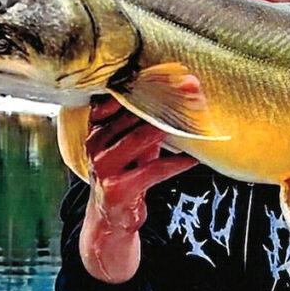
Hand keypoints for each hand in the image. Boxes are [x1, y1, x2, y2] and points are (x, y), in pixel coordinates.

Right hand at [80, 86, 198, 281]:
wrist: (112, 216)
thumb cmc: (127, 172)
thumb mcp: (134, 143)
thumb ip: (148, 120)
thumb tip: (183, 90)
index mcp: (96, 127)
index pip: (118, 98)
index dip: (146, 85)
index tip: (173, 74)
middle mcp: (94, 143)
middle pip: (132, 115)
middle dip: (164, 102)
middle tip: (192, 92)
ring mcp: (103, 166)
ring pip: (139, 139)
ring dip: (171, 128)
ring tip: (194, 119)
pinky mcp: (117, 188)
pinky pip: (153, 170)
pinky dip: (177, 163)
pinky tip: (194, 158)